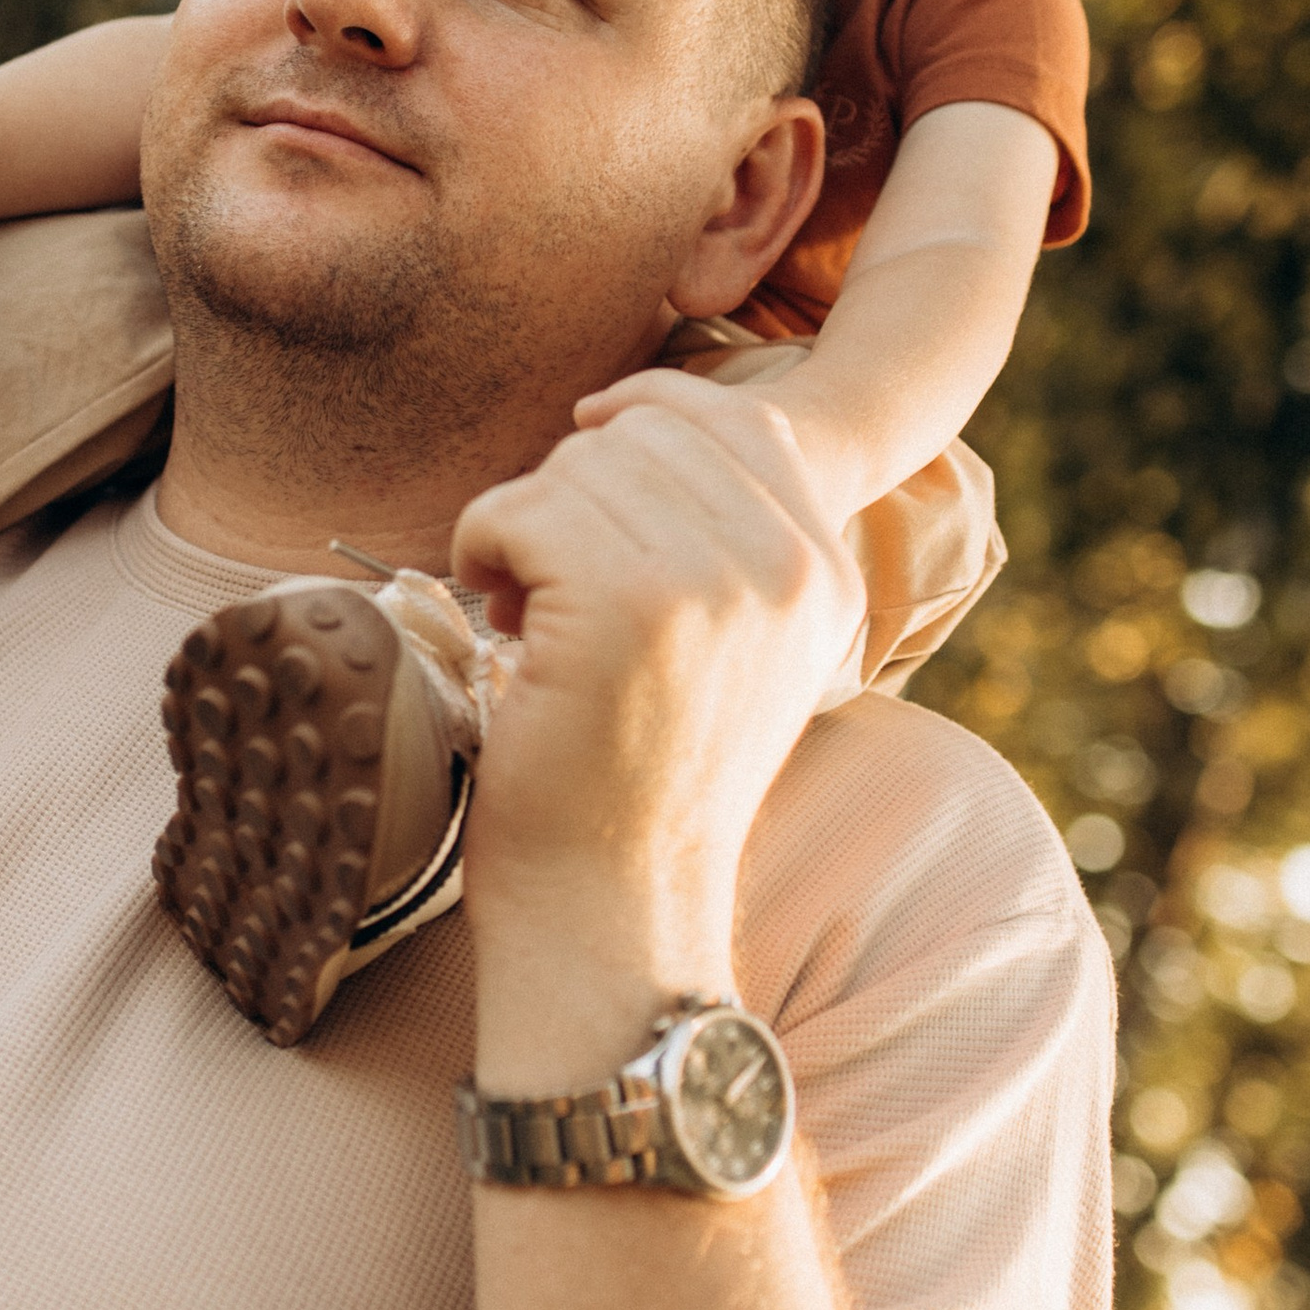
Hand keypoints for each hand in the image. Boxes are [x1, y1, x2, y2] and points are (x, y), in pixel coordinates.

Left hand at [449, 391, 864, 1086]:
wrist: (614, 901)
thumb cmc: (639, 774)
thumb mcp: (731, 643)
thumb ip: (722, 529)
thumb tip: (628, 407)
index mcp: (826, 571)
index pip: (738, 417)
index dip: (642, 421)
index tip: (584, 476)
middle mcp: (789, 564)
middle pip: (648, 430)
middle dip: (575, 489)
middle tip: (553, 582)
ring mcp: (714, 578)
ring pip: (577, 465)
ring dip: (524, 527)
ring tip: (532, 614)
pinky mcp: (626, 601)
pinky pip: (519, 506)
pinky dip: (482, 553)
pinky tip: (505, 624)